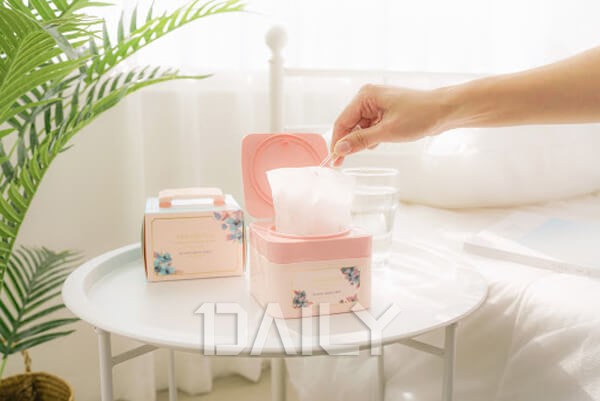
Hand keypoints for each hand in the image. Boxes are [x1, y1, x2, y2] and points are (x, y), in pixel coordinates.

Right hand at [330, 84, 451, 164]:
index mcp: (365, 96)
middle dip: (348, 142)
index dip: (337, 142)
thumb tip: (340, 149)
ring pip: (359, 127)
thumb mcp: (387, 131)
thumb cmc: (420, 115)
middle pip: (349, 124)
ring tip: (373, 147)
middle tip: (342, 162)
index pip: (342, 121)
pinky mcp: (385, 111)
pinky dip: (372, 137)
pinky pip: (370, 126)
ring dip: (362, 140)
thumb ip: (361, 140)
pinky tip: (379, 143)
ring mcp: (377, 104)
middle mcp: (368, 97)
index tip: (334, 160)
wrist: (445, 111)